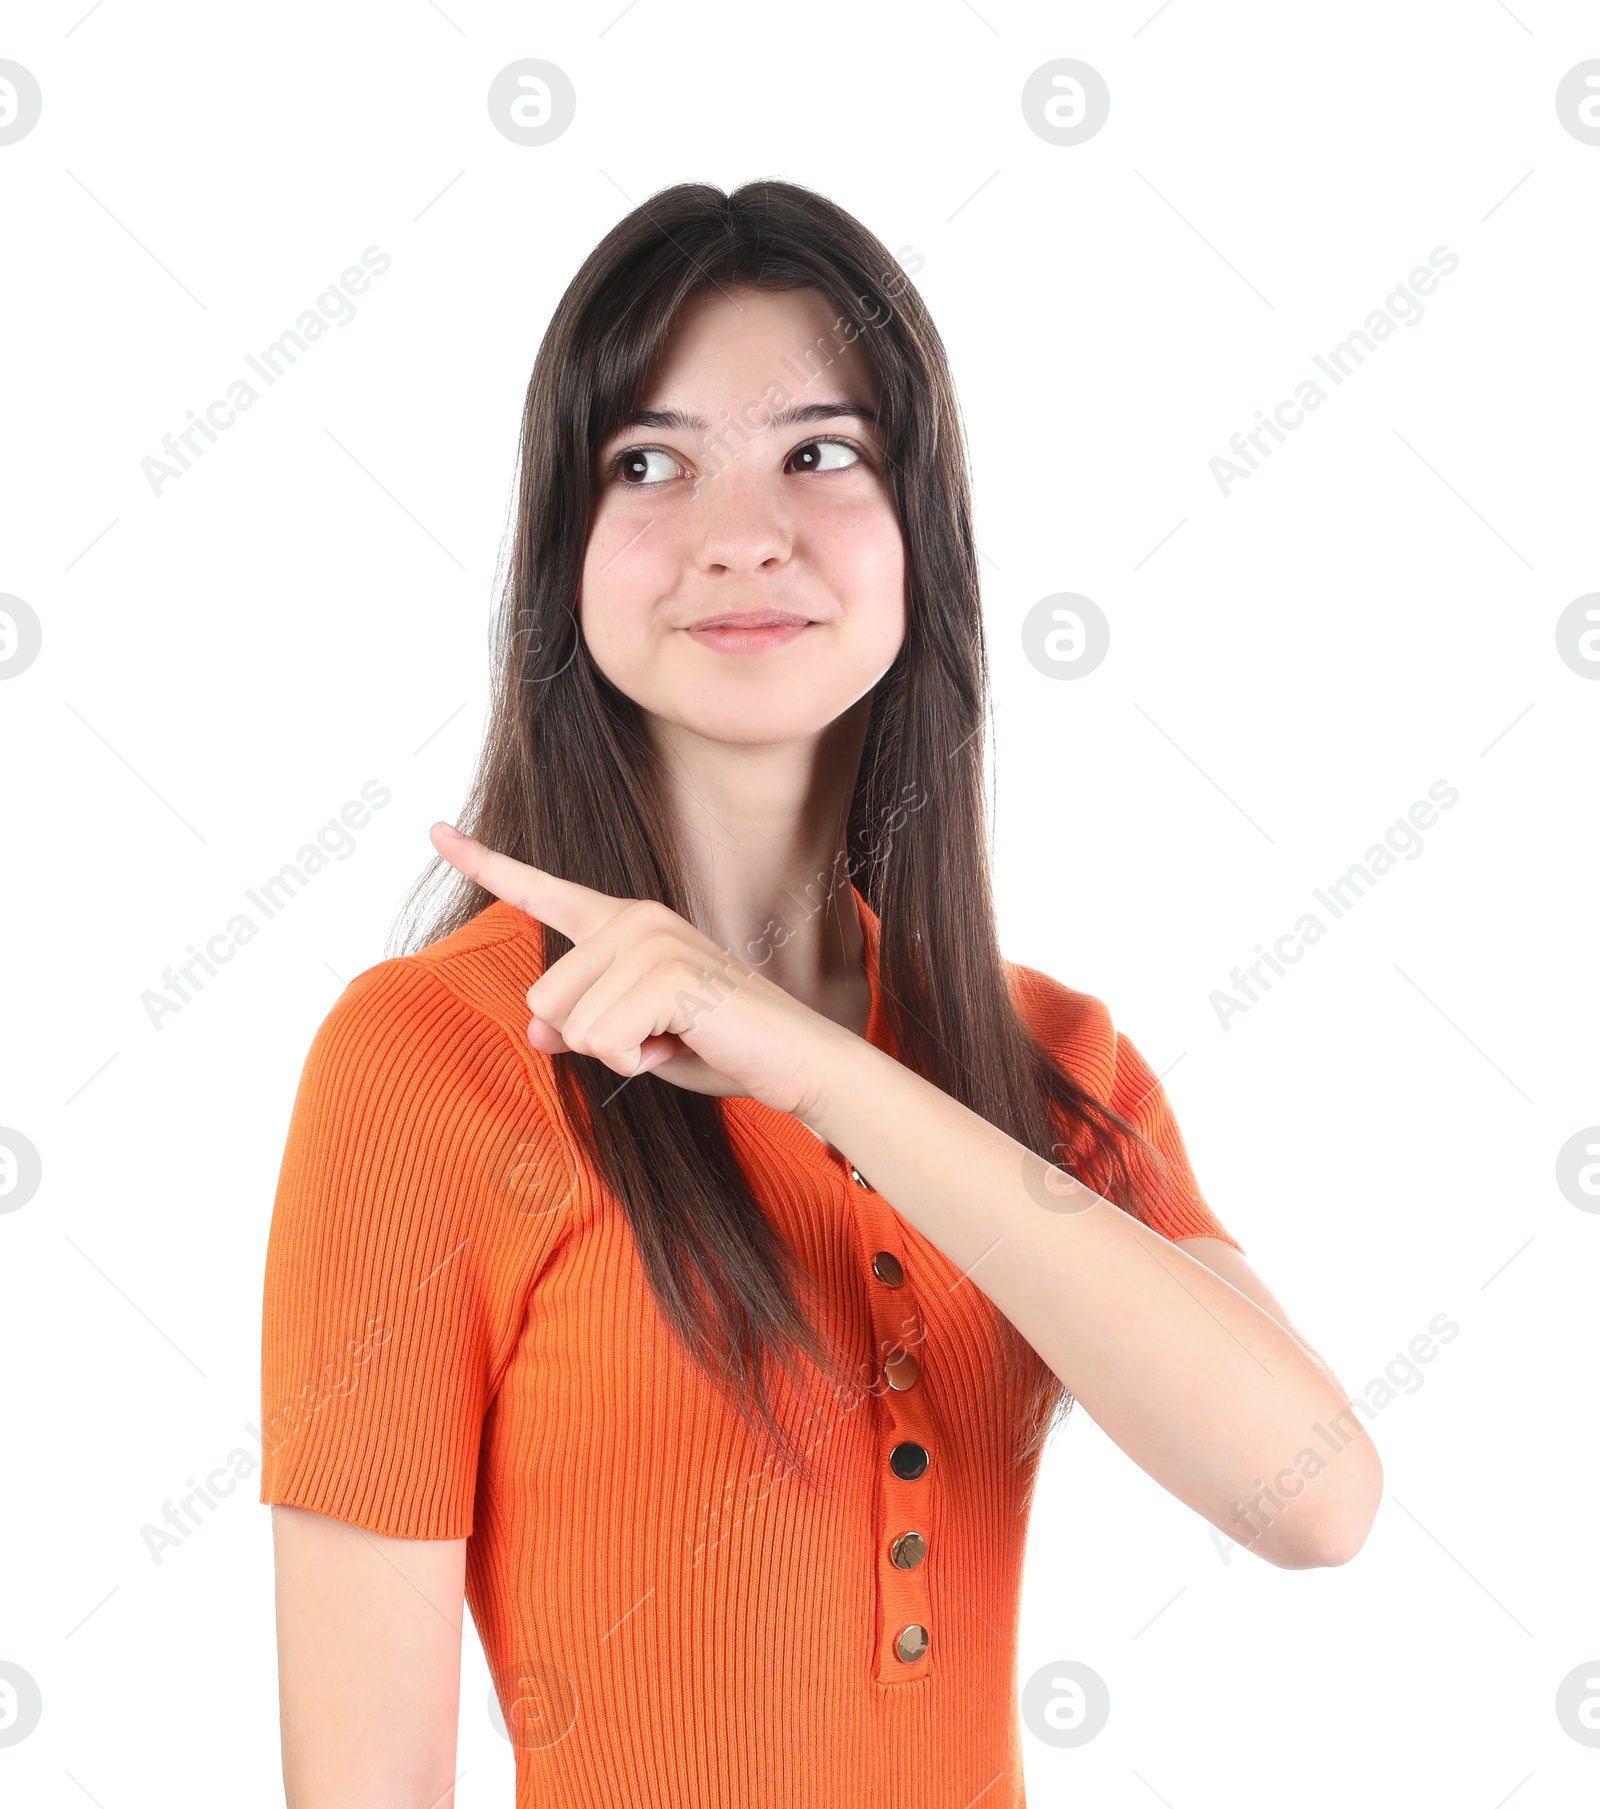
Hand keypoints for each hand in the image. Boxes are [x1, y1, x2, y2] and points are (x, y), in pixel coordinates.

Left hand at [428, 824, 844, 1116]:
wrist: (796, 1060)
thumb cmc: (721, 1046)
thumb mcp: (634, 1039)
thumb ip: (581, 1027)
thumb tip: (533, 1032)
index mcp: (623, 923)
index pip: (542, 890)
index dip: (484, 864)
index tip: (436, 831)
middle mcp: (631, 918)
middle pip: (544, 999)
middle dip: (591, 1040)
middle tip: (658, 1035)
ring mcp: (648, 938)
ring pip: (568, 1024)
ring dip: (616, 1053)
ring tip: (673, 1036)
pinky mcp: (664, 970)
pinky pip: (600, 1041)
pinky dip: (634, 1062)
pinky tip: (680, 1042)